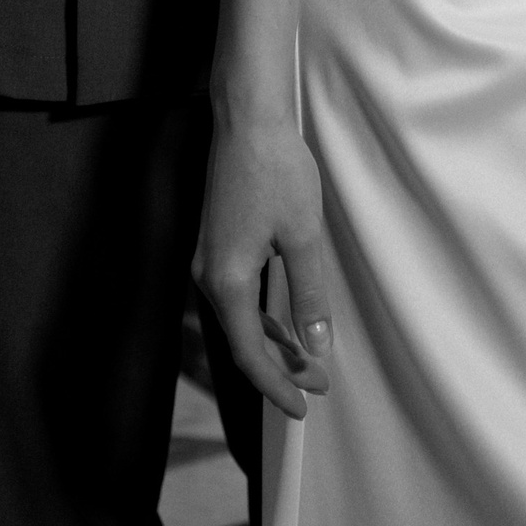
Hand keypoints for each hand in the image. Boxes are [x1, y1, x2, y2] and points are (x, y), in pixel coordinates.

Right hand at [194, 107, 333, 422]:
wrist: (246, 118)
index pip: (249, 354)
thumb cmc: (276, 170)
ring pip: (239, 320)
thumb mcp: (302, 236)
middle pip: (241, 342)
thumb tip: (316, 347)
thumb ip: (308, 296)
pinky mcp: (216, 245)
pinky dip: (261, 317)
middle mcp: (207, 277)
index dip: (276, 386)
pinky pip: (237, 297)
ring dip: (271, 344)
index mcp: (226, 282)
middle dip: (278, 369)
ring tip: (308, 363)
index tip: (304, 406)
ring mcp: (208, 260)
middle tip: (317, 387)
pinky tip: (285, 325)